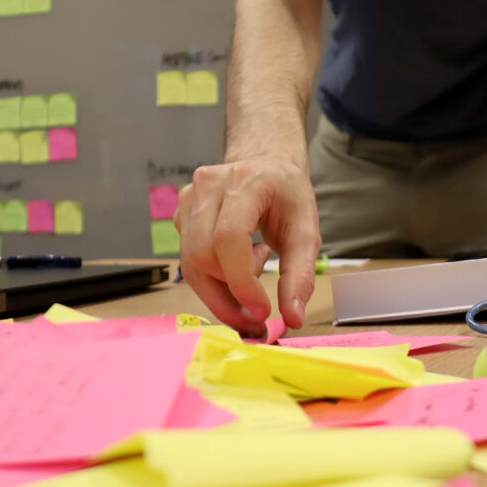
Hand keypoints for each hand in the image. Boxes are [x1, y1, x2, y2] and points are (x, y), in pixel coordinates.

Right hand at [177, 158, 321, 334]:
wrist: (267, 167)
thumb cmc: (287, 196)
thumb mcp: (307, 231)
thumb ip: (300, 275)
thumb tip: (293, 318)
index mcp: (245, 181)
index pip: (228, 238)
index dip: (241, 282)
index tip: (262, 311)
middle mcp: (209, 185)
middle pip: (203, 256)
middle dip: (230, 295)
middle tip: (258, 311)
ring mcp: (189, 198)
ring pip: (190, 265)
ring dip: (221, 290)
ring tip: (252, 280)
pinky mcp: (180, 214)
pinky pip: (188, 261)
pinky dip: (213, 279)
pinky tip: (238, 263)